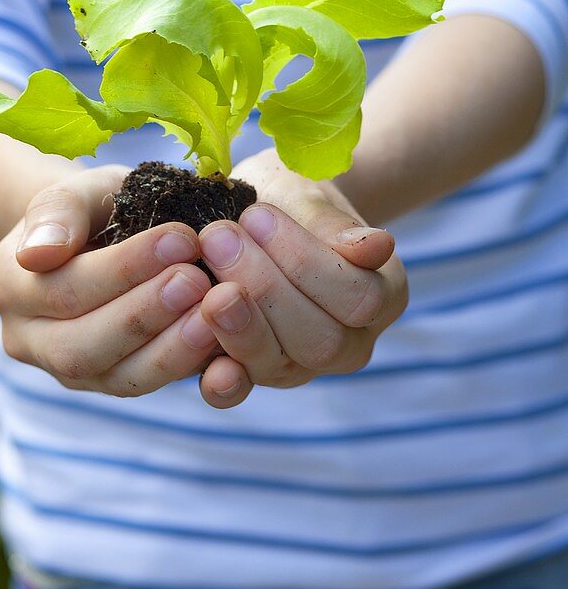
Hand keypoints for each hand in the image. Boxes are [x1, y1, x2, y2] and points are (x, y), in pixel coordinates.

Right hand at [0, 165, 220, 395]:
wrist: (100, 232)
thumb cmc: (90, 205)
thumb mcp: (75, 189)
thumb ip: (56, 212)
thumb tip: (38, 253)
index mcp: (9, 285)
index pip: (64, 288)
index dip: (124, 268)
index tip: (180, 238)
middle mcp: (27, 339)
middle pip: (82, 345)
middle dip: (145, 315)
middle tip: (197, 281)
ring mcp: (66, 370)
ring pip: (116, 376)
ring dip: (170, 349)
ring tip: (214, 313)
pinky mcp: (108, 382)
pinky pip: (145, 384)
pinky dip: (184, 365)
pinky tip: (221, 339)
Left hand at [196, 149, 407, 408]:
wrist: (257, 212)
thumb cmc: (290, 201)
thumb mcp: (311, 197)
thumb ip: (335, 226)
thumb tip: (378, 246)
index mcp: (382, 297)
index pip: (357, 298)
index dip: (305, 261)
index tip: (257, 215)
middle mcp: (349, 344)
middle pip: (320, 341)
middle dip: (264, 289)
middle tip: (219, 237)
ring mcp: (301, 366)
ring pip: (279, 366)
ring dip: (238, 326)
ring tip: (205, 281)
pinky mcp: (252, 375)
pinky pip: (240, 391)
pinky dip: (225, 383)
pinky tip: (209, 369)